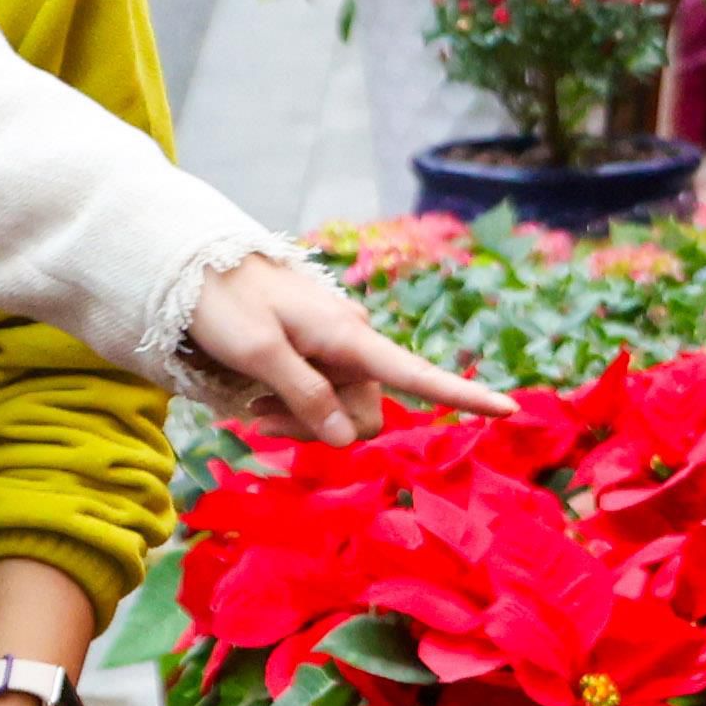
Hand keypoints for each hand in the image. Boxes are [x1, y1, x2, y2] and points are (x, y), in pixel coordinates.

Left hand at [178, 254, 507, 443]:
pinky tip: (255, 395)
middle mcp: (352, 342)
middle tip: (257, 419)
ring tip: (249, 404)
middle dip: (319, 428)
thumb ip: (306, 396)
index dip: (463, 396)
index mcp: (348, 336)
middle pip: (365, 411)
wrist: (195, 267)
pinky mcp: (316, 353)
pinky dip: (291, 406)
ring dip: (298, 420)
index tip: (509, 410)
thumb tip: (350, 439)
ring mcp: (335, 349)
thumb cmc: (224, 304)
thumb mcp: (258, 353)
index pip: (415, 373)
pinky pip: (321, 398)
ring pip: (339, 411)